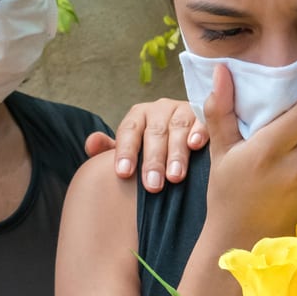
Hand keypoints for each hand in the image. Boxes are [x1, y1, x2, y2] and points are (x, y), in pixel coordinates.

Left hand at [84, 99, 209, 192]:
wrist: (184, 136)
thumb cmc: (151, 150)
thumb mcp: (130, 150)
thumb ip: (109, 150)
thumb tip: (91, 144)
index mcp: (138, 116)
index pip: (128, 131)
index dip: (125, 152)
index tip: (123, 173)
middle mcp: (160, 109)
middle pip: (154, 132)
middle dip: (153, 160)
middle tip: (152, 185)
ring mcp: (183, 110)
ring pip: (178, 128)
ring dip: (176, 152)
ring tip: (174, 176)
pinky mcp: (205, 115)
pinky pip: (203, 121)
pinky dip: (200, 131)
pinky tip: (196, 145)